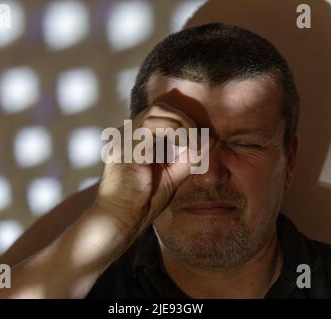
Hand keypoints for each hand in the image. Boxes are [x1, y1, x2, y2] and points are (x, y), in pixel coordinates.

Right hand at [93, 103, 197, 239]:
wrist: (120, 221)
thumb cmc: (142, 202)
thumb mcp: (172, 176)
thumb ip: (187, 158)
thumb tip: (209, 140)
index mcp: (134, 139)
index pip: (160, 114)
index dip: (183, 121)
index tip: (200, 141)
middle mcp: (126, 134)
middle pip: (159, 108)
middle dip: (184, 120)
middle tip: (199, 141)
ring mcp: (124, 140)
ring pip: (157, 112)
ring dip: (182, 125)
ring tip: (193, 145)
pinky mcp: (127, 149)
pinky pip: (153, 128)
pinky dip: (175, 133)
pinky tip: (185, 149)